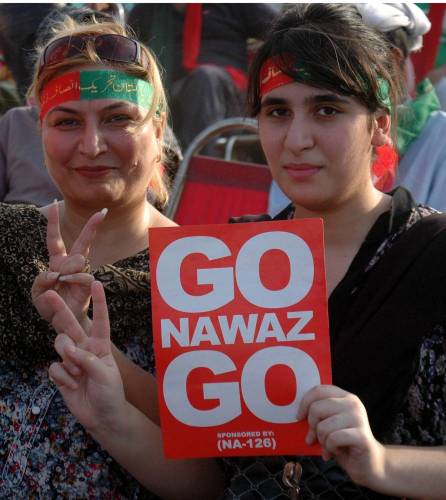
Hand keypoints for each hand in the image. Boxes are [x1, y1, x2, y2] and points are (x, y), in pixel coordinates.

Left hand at [32, 201, 105, 327]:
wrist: (63, 322)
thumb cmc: (50, 306)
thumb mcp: (37, 293)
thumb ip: (41, 280)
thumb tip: (56, 272)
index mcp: (56, 263)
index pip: (55, 239)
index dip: (54, 222)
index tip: (55, 202)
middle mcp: (70, 266)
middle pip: (82, 242)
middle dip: (92, 226)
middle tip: (103, 212)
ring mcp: (81, 275)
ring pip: (80, 258)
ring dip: (67, 269)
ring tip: (60, 282)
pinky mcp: (88, 286)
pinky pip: (83, 275)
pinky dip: (73, 279)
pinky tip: (67, 284)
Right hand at [48, 281, 127, 433]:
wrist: (101, 417)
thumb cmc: (110, 393)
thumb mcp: (105, 374)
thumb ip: (88, 359)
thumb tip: (69, 350)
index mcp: (101, 345)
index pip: (101, 320)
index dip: (99, 302)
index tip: (97, 283)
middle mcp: (85, 348)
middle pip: (70, 325)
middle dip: (60, 309)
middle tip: (48, 294)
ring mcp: (71, 360)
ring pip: (60, 345)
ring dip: (67, 358)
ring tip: (77, 374)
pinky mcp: (61, 373)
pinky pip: (54, 367)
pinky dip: (62, 376)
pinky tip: (72, 385)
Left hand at [298, 385, 385, 487]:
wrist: (368, 463)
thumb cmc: (343, 442)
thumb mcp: (329, 423)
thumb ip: (318, 414)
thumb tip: (297, 414)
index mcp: (344, 396)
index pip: (318, 390)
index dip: (304, 402)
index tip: (299, 417)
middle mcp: (353, 404)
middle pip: (316, 408)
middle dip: (311, 426)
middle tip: (315, 437)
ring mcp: (359, 418)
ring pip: (323, 426)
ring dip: (322, 440)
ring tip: (329, 445)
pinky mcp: (361, 436)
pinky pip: (332, 439)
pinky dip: (330, 448)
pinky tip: (337, 451)